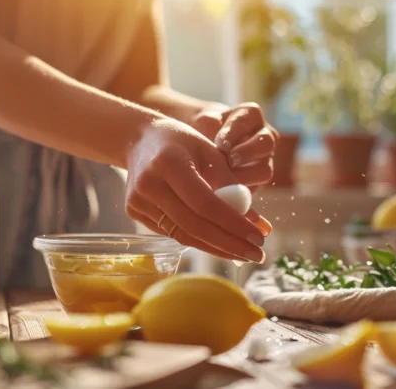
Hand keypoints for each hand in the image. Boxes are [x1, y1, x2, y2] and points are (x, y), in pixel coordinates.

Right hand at [125, 118, 270, 261]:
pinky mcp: (135, 212)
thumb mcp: (211, 154)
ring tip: (244, 253)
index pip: (205, 203)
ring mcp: (138, 201)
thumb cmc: (183, 143)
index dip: (233, 224)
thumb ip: (233, 187)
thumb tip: (260, 226)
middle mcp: (148, 184)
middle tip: (257, 254)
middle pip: (193, 225)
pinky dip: (200, 240)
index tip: (259, 237)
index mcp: (169, 163)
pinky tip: (221, 243)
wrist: (140, 140)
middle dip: (229, 243)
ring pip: (183, 235)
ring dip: (217, 247)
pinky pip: (173, 233)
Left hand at [189, 102, 278, 187]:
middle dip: (247, 153)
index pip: (248, 121)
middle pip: (266, 143)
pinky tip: (224, 190)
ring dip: (246, 176)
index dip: (234, 133)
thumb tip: (219, 145)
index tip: (220, 144)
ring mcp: (265, 158)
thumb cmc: (203, 128)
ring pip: (265, 170)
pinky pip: (256, 187)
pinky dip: (240, 190)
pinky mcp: (259, 179)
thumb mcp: (203, 121)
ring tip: (225, 178)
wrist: (202, 142)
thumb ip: (209, 125)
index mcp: (251, 115)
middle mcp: (264, 135)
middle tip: (229, 160)